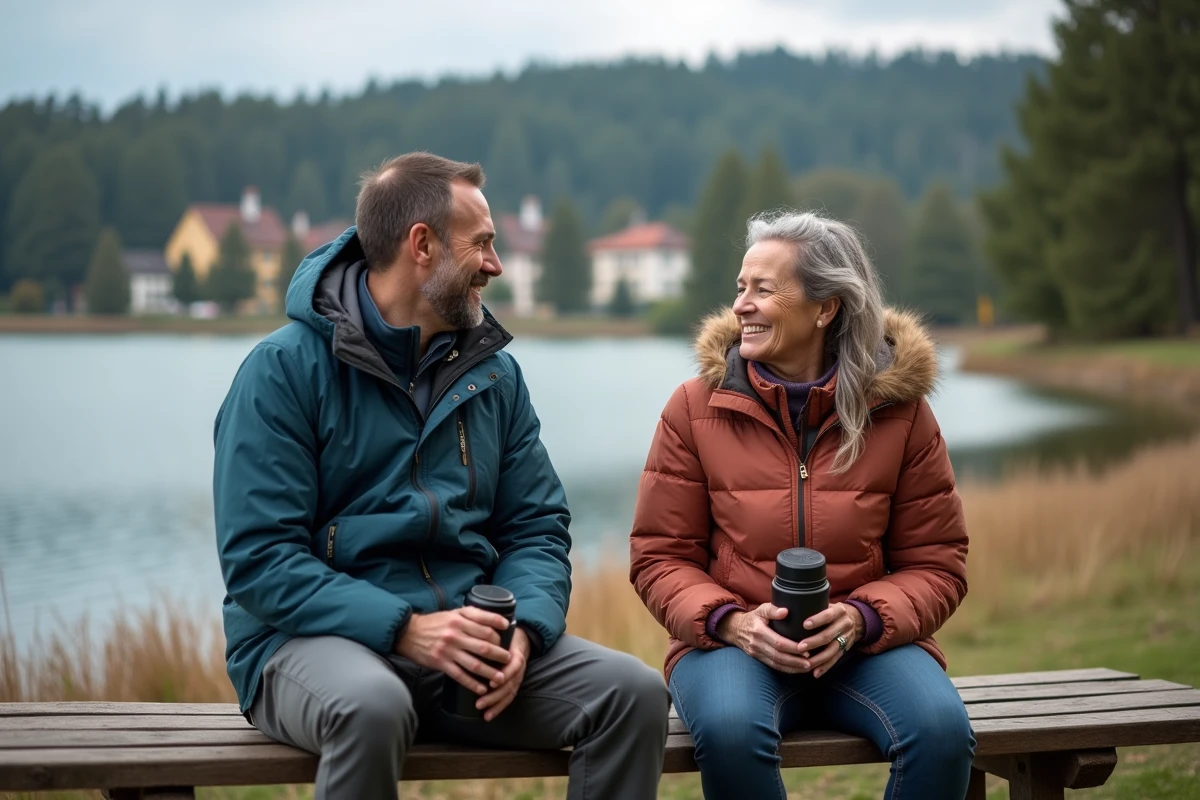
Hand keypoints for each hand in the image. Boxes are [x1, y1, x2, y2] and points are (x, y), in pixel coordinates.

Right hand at [395, 607, 511, 695]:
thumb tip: (494, 620)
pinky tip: (481, 689)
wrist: (408, 633)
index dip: (499, 630)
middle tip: (508, 659)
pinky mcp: (441, 663)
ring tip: (501, 678)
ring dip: (490, 672)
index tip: (508, 633)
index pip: (485, 624)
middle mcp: (455, 633)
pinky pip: (460, 675)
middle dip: (499, 654)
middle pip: (484, 645)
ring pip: (475, 663)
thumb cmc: (434, 623)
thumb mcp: (452, 613)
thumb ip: (471, 616)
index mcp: (459, 619)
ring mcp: (448, 650)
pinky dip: (472, 683)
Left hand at [475, 626, 530, 720]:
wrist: (521, 640)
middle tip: (479, 703)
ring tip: (482, 711)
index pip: (514, 667)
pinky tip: (488, 716)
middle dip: (495, 696)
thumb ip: (493, 635)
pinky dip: (498, 708)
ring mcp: (517, 678)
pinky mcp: (513, 685)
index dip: (505, 675)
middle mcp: (518, 669)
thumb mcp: (503, 632)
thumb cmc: (507, 636)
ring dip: (495, 704)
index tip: (491, 683)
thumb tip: (475, 636)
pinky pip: (508, 698)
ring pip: (509, 694)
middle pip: (510, 685)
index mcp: (516, 655)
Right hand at [716, 603, 811, 672]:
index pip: (778, 642)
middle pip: (778, 655)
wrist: (734, 628)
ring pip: (776, 664)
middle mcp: (756, 644)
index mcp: (758, 631)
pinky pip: (773, 666)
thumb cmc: (753, 617)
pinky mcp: (757, 658)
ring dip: (793, 667)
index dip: (792, 648)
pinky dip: (786, 669)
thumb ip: (772, 609)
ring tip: (807, 667)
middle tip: (811, 662)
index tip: (806, 649)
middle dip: (795, 660)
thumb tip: (785, 611)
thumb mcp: (761, 609)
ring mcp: (756, 653)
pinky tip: (797, 669)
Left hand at [797, 603, 864, 677]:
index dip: (817, 620)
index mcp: (839, 611)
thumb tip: (788, 607)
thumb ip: (814, 606)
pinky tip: (815, 673)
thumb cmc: (833, 611)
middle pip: (829, 635)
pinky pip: (835, 659)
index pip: (828, 615)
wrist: (857, 619)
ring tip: (806, 663)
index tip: (804, 625)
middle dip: (814, 642)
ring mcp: (846, 638)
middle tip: (799, 647)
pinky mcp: (845, 649)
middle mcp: (844, 625)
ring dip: (819, 658)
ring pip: (832, 650)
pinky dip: (825, 667)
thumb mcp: (828, 604)